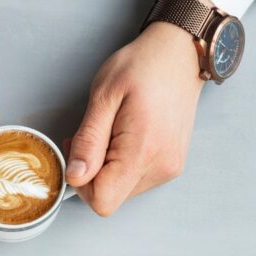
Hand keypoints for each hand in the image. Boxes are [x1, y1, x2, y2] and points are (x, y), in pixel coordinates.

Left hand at [65, 0, 208, 216]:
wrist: (180, 54)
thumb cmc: (143, 67)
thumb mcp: (104, 96)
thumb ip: (88, 140)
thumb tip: (75, 175)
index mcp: (143, 152)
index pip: (103, 201)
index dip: (80, 182)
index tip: (77, 151)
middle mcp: (161, 167)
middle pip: (110, 198)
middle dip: (91, 173)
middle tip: (92, 135)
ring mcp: (169, 168)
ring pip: (121, 191)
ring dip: (106, 168)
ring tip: (110, 131)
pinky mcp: (171, 165)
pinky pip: (135, 180)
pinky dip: (121, 165)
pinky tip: (123, 137)